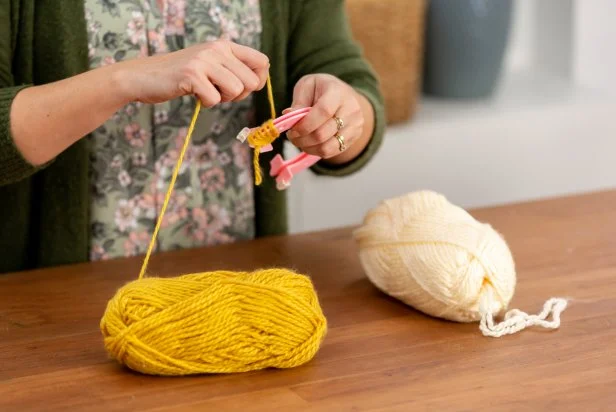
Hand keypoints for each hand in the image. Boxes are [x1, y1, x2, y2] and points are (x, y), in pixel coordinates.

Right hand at [114, 39, 269, 106]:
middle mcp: (217, 49)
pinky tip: (194, 94)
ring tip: (206, 91)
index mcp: (225, 46)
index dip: (259, 80)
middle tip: (219, 92)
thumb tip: (259, 81)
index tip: (243, 88)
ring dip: (223, 99)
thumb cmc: (181, 75)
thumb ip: (233, 68)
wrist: (145, 76)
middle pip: (252, 82)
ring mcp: (204, 61)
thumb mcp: (211, 64)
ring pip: (237, 90)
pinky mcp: (192, 75)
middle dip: (239, 95)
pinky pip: (215, 99)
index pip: (262, 61)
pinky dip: (206, 103)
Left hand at [284, 74, 371, 162]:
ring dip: (308, 148)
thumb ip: (299, 101)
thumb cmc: (321, 89)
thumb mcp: (307, 86)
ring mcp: (355, 126)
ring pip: (327, 147)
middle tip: (292, 136)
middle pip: (323, 133)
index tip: (292, 130)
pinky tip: (310, 144)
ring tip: (299, 141)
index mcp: (338, 92)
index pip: (324, 112)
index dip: (305, 125)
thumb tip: (288, 116)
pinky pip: (332, 152)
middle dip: (302, 139)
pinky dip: (317, 151)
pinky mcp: (354, 137)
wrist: (344, 95)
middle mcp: (351, 110)